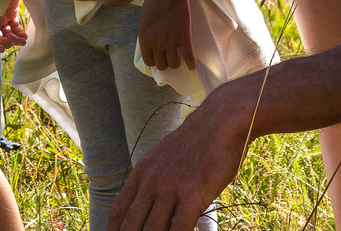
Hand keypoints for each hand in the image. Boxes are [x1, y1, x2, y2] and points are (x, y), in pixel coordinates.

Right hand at [0, 0, 27, 51]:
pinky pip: (15, 28)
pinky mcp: (12, 14)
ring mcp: (3, 17)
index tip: (2, 49)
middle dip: (6, 42)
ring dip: (14, 40)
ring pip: (8, 34)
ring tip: (22, 40)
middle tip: (15, 40)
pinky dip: (20, 34)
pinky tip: (24, 36)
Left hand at [109, 88, 251, 230]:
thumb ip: (157, 179)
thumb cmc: (199, 141)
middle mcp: (151, 181)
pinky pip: (179, 228)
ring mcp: (170, 188)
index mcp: (142, 172)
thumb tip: (153, 201)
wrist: (221, 121)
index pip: (119, 210)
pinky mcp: (192, 194)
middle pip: (132, 225)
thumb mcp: (167, 157)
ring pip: (153, 230)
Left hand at [137, 0, 194, 72]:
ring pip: (174, 64)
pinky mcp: (184, 38)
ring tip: (179, 58)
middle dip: (165, 63)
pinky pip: (189, 57)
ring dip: (177, 63)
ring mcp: (171, 42)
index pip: (148, 61)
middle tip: (169, 57)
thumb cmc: (154, 1)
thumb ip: (147, 34)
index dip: (154, 61)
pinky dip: (191, 64)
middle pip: (161, 66)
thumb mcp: (144, 20)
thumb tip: (150, 44)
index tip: (158, 58)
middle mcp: (156, 43)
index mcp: (144, 39)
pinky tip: (192, 66)